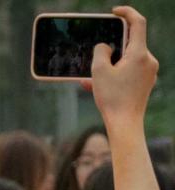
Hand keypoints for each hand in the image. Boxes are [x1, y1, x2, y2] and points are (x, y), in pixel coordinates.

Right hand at [87, 7, 156, 124]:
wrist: (125, 124)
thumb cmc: (112, 98)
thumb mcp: (99, 71)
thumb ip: (101, 51)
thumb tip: (105, 46)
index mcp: (139, 54)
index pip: (138, 23)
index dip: (126, 13)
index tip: (115, 12)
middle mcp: (148, 60)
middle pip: (130, 43)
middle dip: (112, 46)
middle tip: (97, 53)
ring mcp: (149, 72)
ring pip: (127, 59)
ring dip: (109, 64)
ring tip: (92, 77)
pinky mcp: (145, 82)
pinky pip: (129, 71)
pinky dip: (114, 74)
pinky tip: (97, 85)